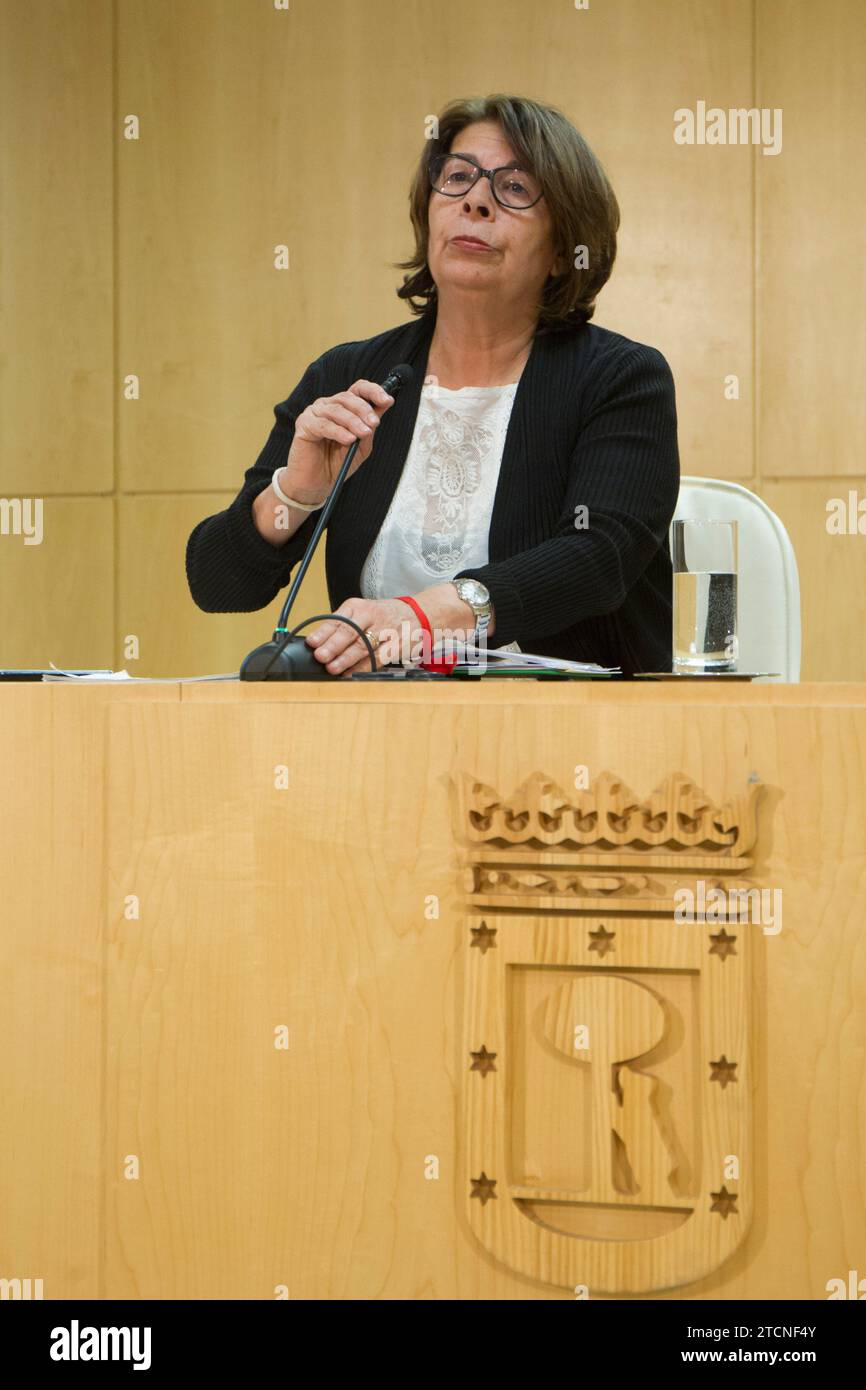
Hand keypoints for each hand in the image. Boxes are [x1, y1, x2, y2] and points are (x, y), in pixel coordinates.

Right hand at [286, 380, 394, 497]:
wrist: (317, 484)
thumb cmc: (336, 463)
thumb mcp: (361, 446)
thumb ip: (369, 428)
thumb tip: (382, 408)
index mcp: (342, 408)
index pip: (358, 390)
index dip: (373, 391)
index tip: (386, 400)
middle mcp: (327, 406)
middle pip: (347, 397)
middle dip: (364, 409)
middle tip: (374, 422)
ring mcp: (314, 413)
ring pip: (336, 409)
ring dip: (353, 421)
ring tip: (363, 433)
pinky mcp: (303, 424)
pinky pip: (323, 424)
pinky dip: (338, 431)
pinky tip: (348, 439)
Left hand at [305, 597, 420, 675]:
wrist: (417, 613)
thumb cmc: (382, 615)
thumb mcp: (360, 612)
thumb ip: (340, 625)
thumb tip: (318, 644)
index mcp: (358, 606)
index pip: (338, 619)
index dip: (324, 632)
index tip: (312, 642)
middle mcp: (372, 616)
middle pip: (350, 631)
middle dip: (334, 645)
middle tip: (321, 656)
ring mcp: (385, 631)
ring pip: (363, 646)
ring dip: (346, 659)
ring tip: (333, 668)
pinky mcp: (396, 646)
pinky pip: (378, 659)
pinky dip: (363, 668)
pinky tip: (351, 674)